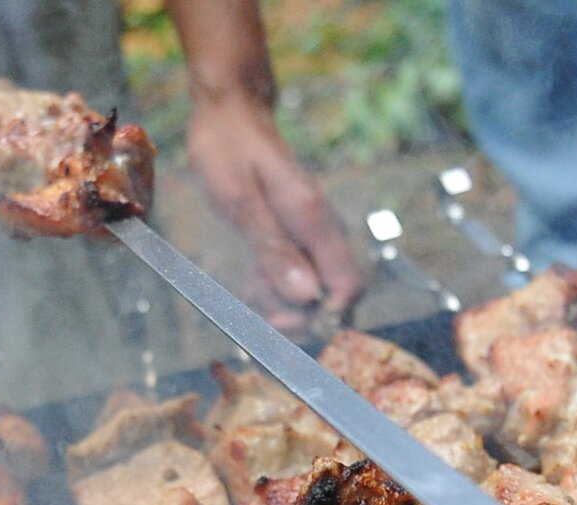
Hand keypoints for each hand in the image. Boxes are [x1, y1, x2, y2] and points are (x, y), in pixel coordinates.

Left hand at [186, 91, 363, 333]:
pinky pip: (299, 275)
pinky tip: (253, 278)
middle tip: (260, 308)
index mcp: (314, 222)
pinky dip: (277, 286)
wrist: (230, 112)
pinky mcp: (300, 236)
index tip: (283, 320)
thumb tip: (307, 296)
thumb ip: (273, 251)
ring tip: (250, 287)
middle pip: (334, 295)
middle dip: (300, 314)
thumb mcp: (240, 202)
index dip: (323, 315)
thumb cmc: (230, 150)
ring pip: (315, 289)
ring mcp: (313, 234)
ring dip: (284, 302)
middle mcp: (323, 231)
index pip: (347, 287)